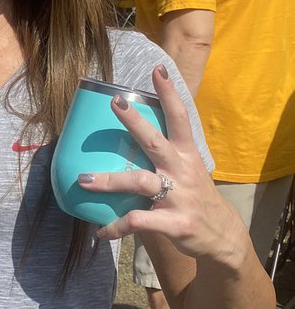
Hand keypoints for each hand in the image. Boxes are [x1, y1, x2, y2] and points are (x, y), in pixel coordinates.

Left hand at [77, 64, 248, 264]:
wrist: (223, 238)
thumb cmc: (196, 200)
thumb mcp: (189, 172)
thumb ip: (165, 157)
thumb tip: (128, 137)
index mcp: (187, 156)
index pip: (180, 118)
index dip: (169, 94)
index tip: (157, 70)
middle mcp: (182, 172)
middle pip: (156, 142)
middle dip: (136, 122)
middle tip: (115, 103)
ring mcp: (179, 198)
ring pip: (140, 182)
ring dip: (110, 180)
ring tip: (84, 179)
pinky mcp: (175, 224)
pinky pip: (138, 221)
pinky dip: (116, 226)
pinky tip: (100, 231)